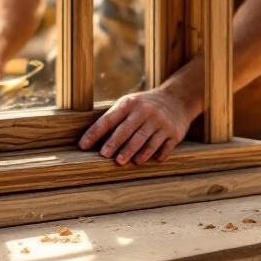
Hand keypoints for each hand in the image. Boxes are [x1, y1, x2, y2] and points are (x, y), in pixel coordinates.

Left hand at [78, 89, 193, 165]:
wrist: (177, 99)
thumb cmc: (144, 106)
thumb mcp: (129, 104)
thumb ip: (114, 118)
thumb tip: (92, 139)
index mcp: (129, 104)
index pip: (109, 119)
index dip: (95, 133)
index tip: (83, 145)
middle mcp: (145, 112)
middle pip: (128, 130)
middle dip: (115, 143)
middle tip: (104, 155)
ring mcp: (161, 123)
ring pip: (145, 140)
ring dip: (133, 152)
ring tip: (122, 161)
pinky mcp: (174, 133)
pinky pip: (164, 147)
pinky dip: (156, 154)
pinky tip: (150, 161)